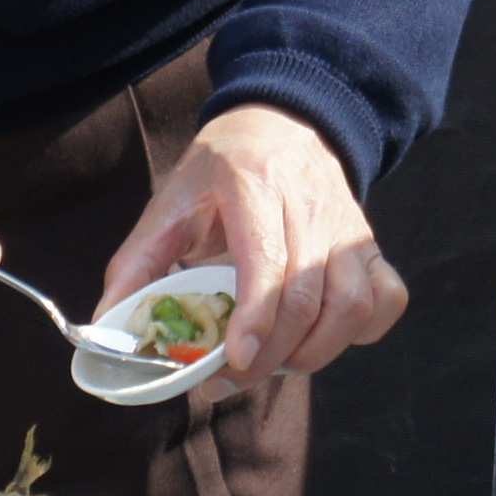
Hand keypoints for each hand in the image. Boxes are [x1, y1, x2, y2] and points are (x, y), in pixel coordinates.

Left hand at [100, 102, 407, 387]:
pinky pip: (387, 298)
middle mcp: (310, 203)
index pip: (269, 261)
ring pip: (353, 304)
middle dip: (273, 353)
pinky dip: (361, 331)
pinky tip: (323, 336)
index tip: (236, 361)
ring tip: (276, 361)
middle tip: (236, 374)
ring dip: (316, 350)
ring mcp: (348, 225)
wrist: (282, 121)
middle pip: (309, 296)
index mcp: (254, 185)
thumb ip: (137, 261)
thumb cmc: (221, 168)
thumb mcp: (172, 199)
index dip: (257, 320)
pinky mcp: (371, 244)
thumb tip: (107, 322)